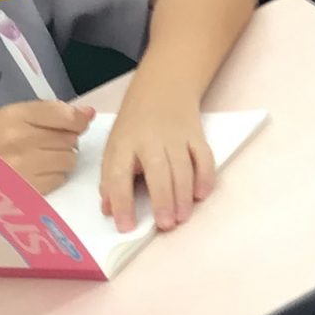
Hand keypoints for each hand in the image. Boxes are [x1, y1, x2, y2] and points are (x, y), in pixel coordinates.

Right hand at [0, 100, 94, 193]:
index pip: (65, 115)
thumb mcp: (8, 116)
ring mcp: (25, 169)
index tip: (76, 122)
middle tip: (45, 142)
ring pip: (69, 160)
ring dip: (61, 158)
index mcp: (14, 116)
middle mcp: (22, 141)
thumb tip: (88, 114)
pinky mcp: (28, 191)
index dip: (77, 120)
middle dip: (64, 140)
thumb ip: (49, 112)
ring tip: (40, 158)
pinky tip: (36, 172)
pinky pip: (59, 180)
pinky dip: (54, 176)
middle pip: (70, 139)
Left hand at [97, 87, 216, 234]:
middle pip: (158, 170)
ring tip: (182, 217)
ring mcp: (176, 136)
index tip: (125, 227)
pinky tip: (201, 194)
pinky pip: (204, 157)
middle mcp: (149, 139)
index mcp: (123, 143)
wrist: (162, 87)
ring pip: (183, 167)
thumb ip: (110, 178)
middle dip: (162, 199)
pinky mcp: (196, 135)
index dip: (121, 202)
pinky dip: (205, 176)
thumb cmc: (134, 124)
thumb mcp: (114, 146)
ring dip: (184, 194)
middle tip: (165, 225)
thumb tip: (109, 210)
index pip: (119, 174)